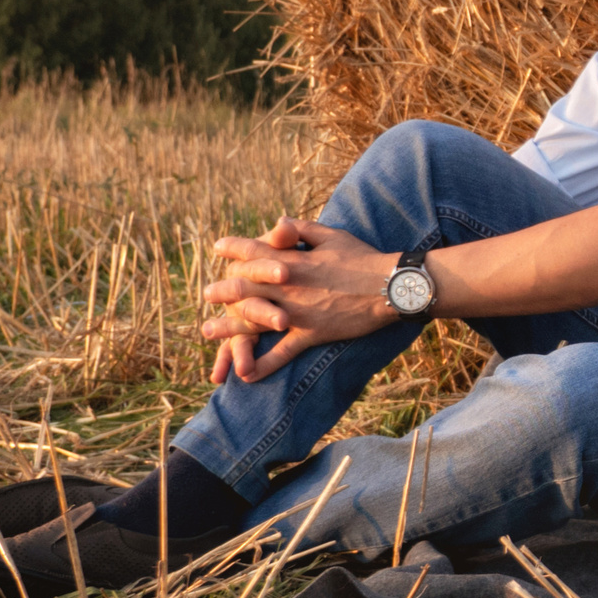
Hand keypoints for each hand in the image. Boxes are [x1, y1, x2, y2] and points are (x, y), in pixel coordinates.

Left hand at [201, 217, 405, 381]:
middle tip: (208, 293)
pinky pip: (283, 353)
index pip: (253, 251)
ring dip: (229, 327)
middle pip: (243, 288)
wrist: (390, 286)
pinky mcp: (311, 333)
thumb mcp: (332, 236)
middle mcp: (288, 287)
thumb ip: (301, 229)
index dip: (233, 248)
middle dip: (222, 290)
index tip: (218, 246)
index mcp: (292, 260)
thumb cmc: (363, 257)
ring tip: (208, 331)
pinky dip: (264, 364)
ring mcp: (297, 313)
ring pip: (254, 322)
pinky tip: (246, 375)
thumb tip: (277, 222)